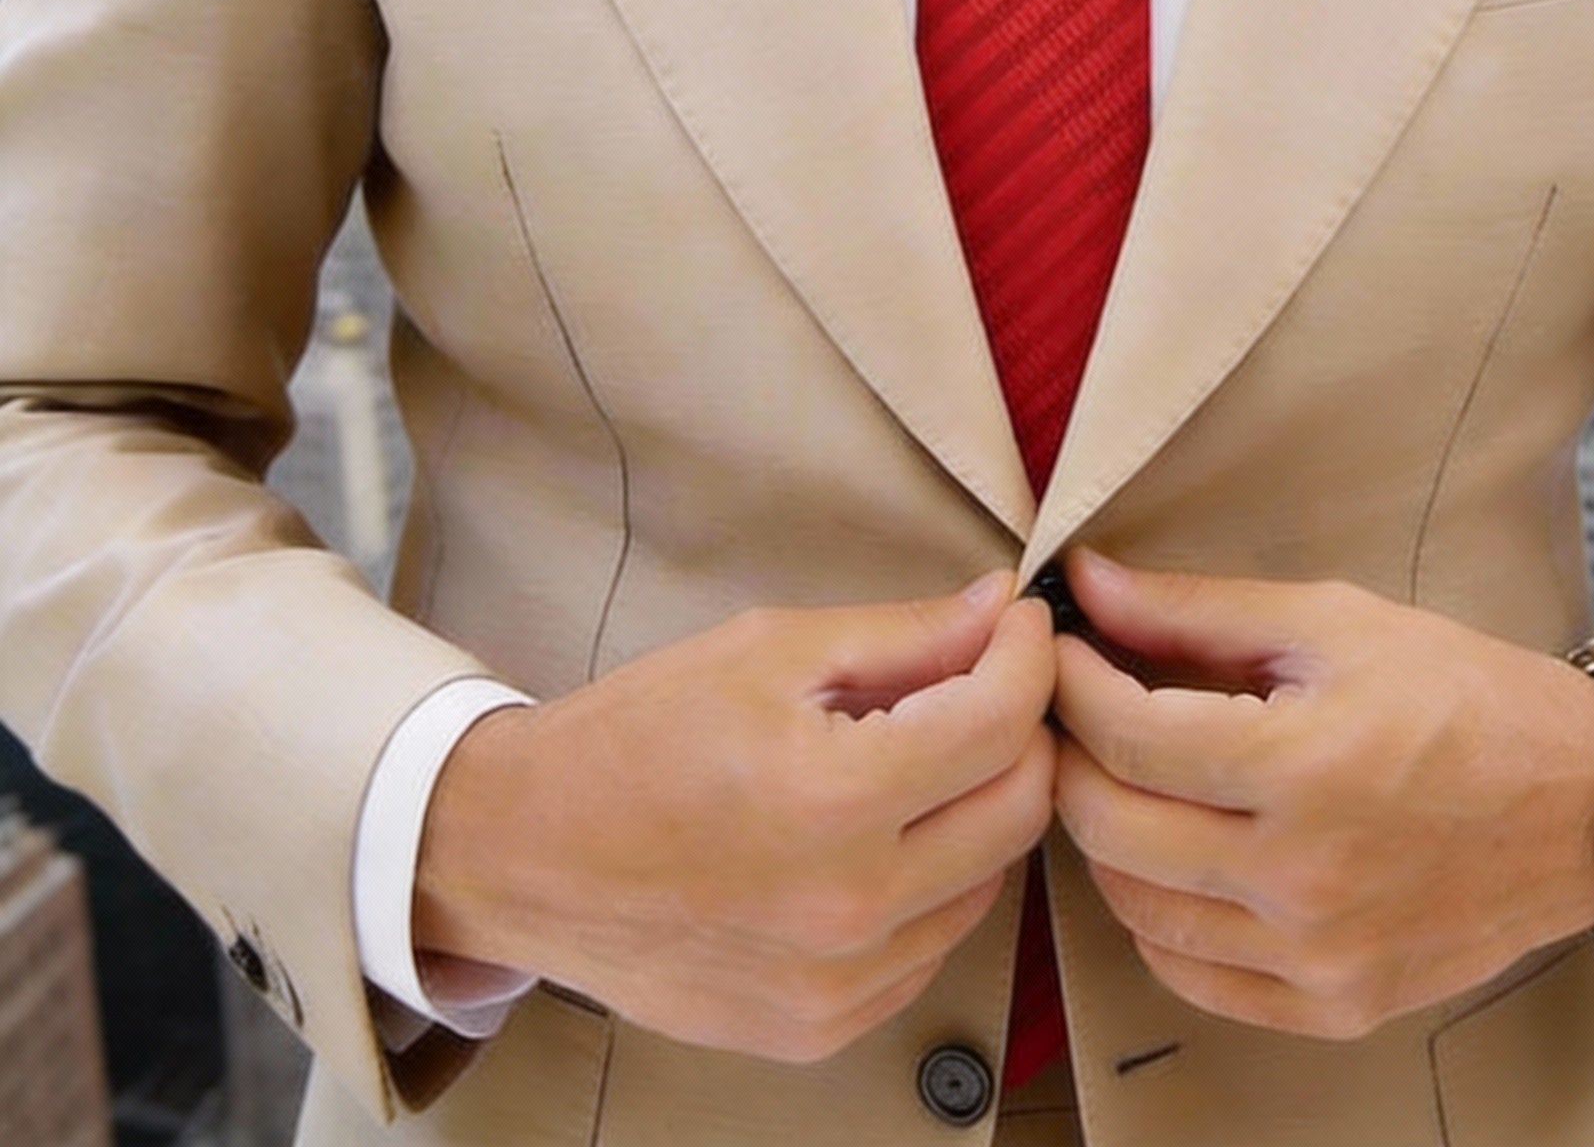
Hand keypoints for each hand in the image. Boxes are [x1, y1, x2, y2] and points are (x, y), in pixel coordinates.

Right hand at [415, 575, 1055, 1061]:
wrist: (523, 853)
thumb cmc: (638, 736)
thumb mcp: (769, 651)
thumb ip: (904, 635)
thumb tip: (1001, 608)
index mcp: (834, 798)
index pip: (1002, 722)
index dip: (1027, 655)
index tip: (1019, 624)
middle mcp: (851, 907)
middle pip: (1021, 807)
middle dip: (1021, 729)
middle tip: (983, 682)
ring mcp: (840, 984)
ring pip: (989, 879)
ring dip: (977, 807)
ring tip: (916, 758)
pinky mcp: (823, 1028)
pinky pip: (932, 944)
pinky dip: (932, 882)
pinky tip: (878, 836)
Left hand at [1051, 549, 1593, 1039]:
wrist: (1582, 801)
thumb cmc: (1461, 695)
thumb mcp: (1331, 622)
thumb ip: (1195, 610)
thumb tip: (1088, 583)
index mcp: (1303, 767)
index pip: (1126, 735)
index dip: (1071, 683)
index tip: (1060, 650)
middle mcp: (1304, 877)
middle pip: (1111, 826)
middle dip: (1070, 755)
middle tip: (1073, 709)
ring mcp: (1318, 955)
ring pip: (1136, 908)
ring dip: (1105, 836)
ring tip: (1121, 776)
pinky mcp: (1335, 1004)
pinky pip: (1191, 977)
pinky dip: (1156, 918)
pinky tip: (1170, 858)